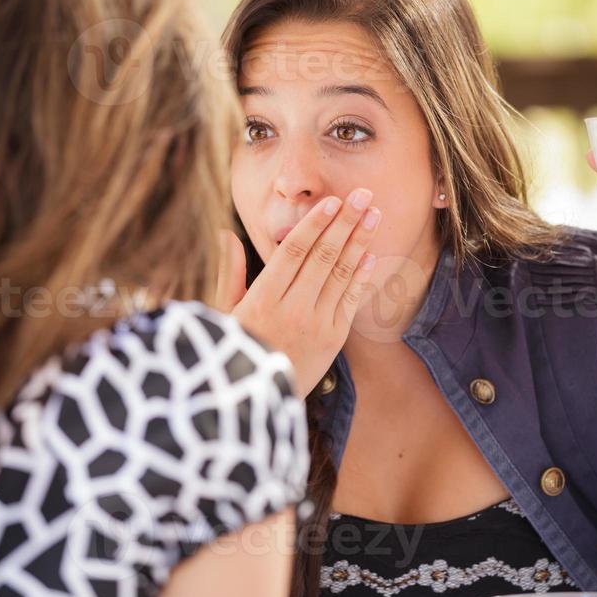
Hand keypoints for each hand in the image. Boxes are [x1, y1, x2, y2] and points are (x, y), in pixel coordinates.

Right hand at [214, 189, 381, 397]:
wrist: (253, 401)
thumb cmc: (234, 350)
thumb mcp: (223, 312)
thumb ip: (229, 271)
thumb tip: (226, 234)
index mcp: (262, 298)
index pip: (293, 251)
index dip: (314, 224)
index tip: (331, 201)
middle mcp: (292, 309)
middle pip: (323, 256)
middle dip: (346, 222)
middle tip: (364, 195)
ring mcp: (316, 325)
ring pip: (341, 275)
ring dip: (360, 242)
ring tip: (374, 215)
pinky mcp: (333, 340)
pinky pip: (350, 301)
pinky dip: (361, 276)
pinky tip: (370, 254)